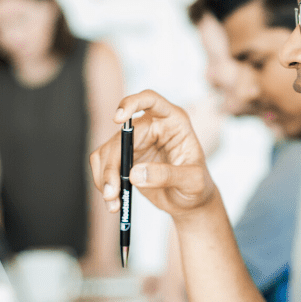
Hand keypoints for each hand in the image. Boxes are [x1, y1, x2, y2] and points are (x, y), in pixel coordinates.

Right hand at [90, 90, 220, 220]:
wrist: (189, 201)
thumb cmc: (197, 186)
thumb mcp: (193, 182)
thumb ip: (168, 175)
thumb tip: (135, 174)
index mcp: (173, 122)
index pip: (150, 100)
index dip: (131, 103)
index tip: (117, 119)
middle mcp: (152, 127)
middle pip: (121, 135)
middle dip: (112, 164)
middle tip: (112, 191)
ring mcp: (136, 141)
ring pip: (107, 150)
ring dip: (105, 177)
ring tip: (114, 201)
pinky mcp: (124, 158)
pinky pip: (103, 163)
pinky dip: (103, 182)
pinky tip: (113, 200)